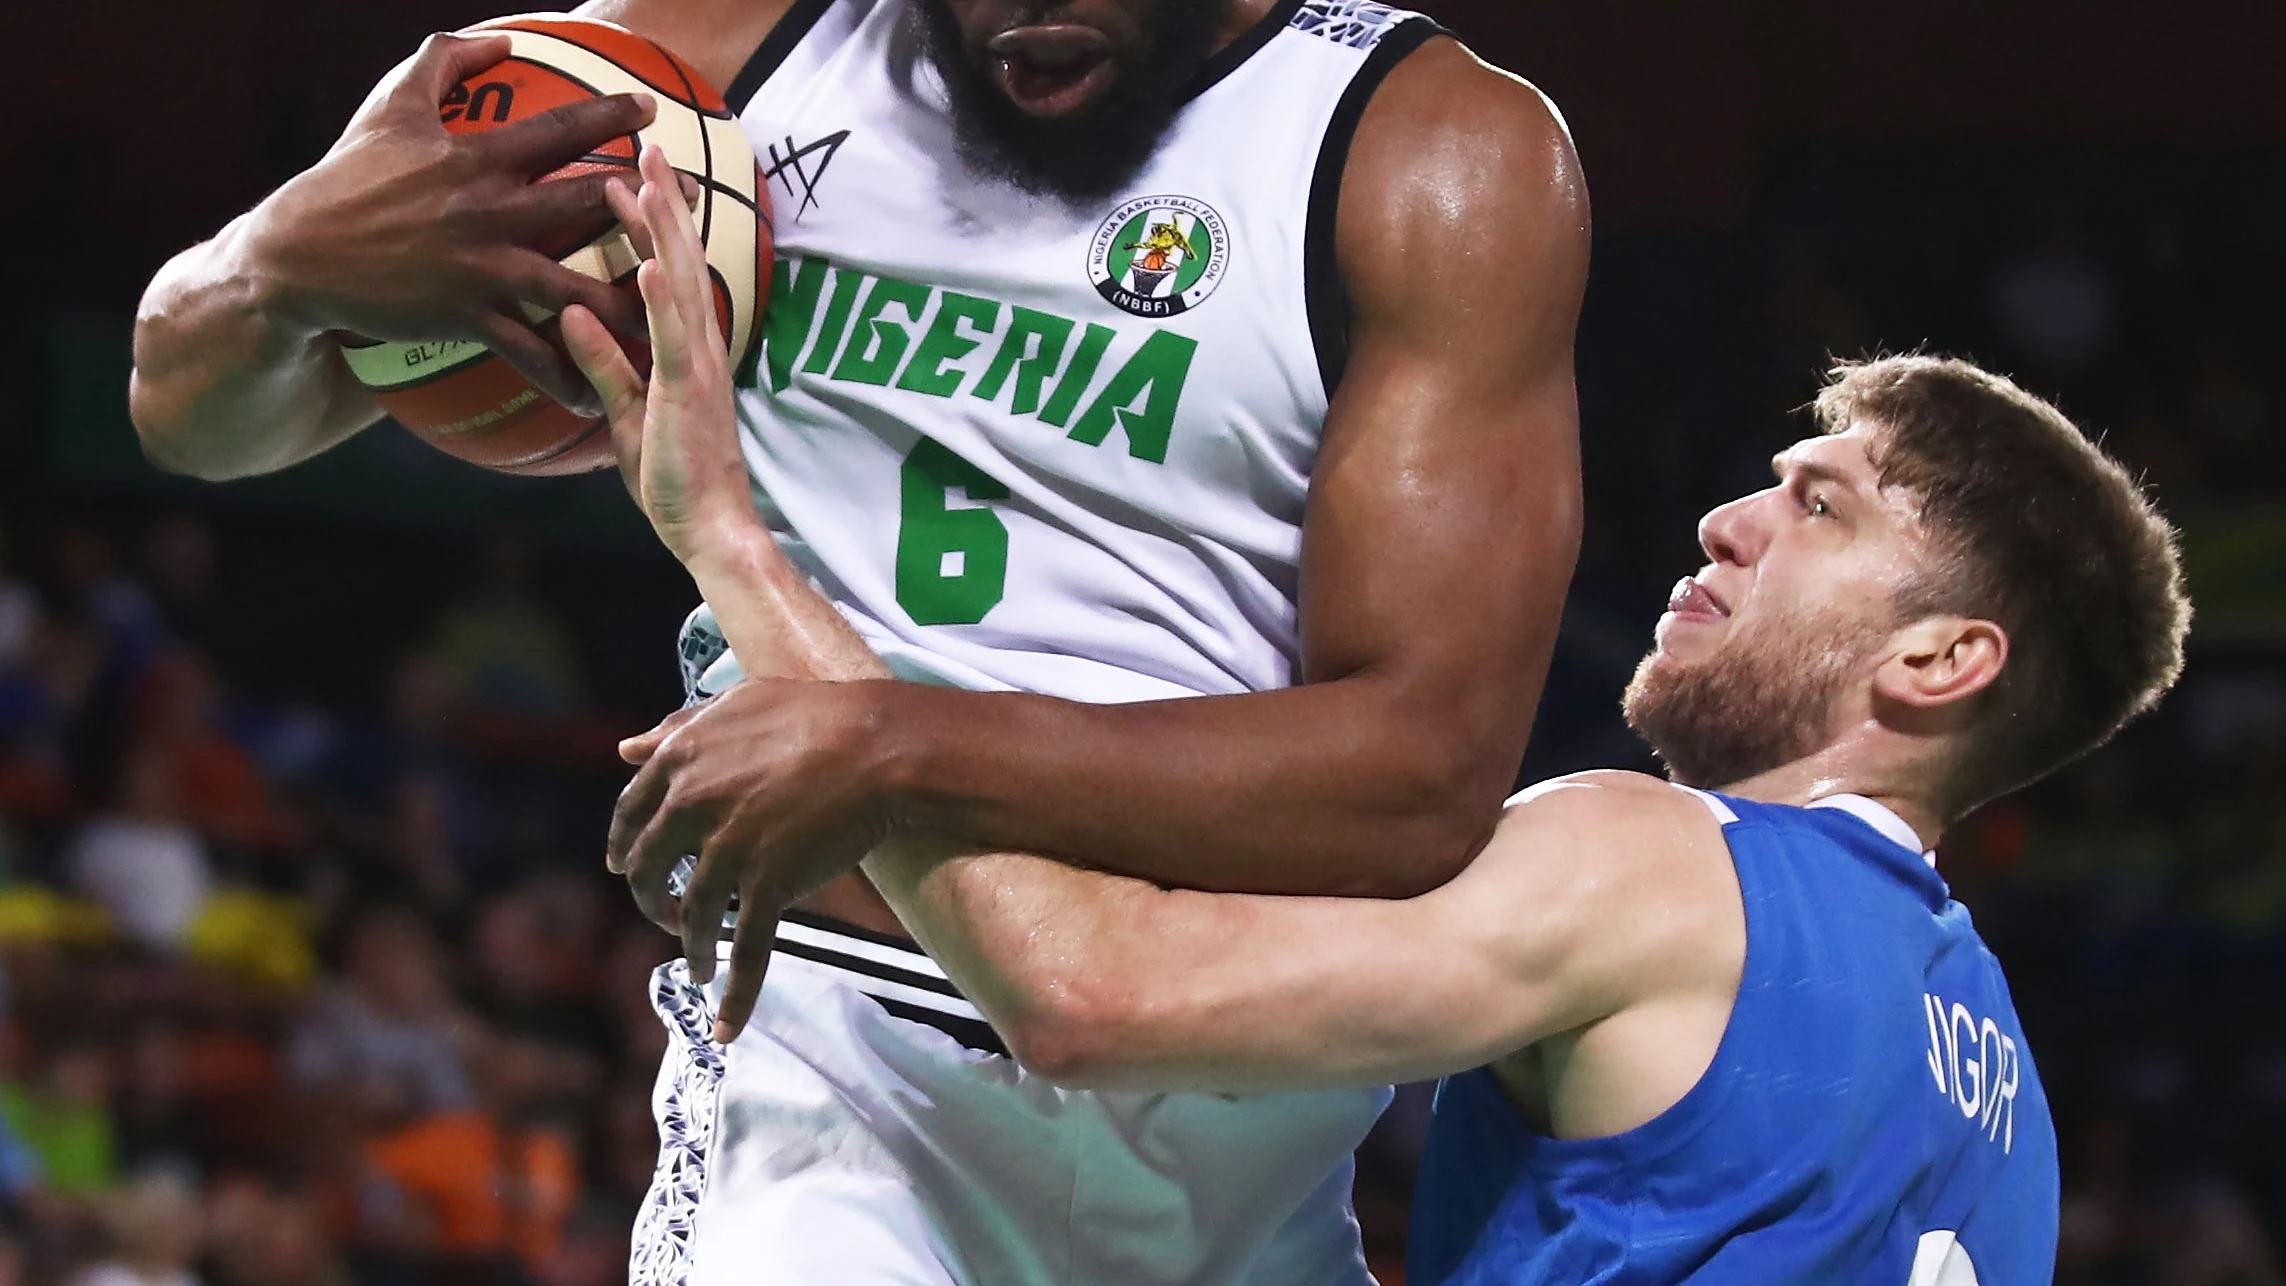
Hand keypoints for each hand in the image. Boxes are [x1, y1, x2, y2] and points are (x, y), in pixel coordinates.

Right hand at [248, 31, 652, 415]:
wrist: (298, 257)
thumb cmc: (347, 177)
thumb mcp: (390, 106)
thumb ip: (444, 62)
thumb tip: (500, 39)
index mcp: (476, 158)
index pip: (559, 130)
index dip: (609, 115)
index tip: (650, 108)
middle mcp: (489, 212)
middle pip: (587, 205)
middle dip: (649, 202)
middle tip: (698, 201)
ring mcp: (481, 268)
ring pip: (573, 287)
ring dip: (628, 303)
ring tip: (673, 314)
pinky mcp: (467, 317)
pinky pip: (530, 352)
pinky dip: (566, 375)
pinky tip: (600, 397)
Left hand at [563, 144, 757, 560]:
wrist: (710, 527)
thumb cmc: (673, 480)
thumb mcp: (624, 414)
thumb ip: (602, 365)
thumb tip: (572, 314)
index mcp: (685, 351)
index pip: (668, 274)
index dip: (653, 225)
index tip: (634, 179)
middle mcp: (698, 348)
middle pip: (679, 261)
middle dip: (662, 204)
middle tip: (645, 149)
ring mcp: (696, 366)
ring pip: (677, 284)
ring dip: (659, 231)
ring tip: (641, 182)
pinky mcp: (686, 392)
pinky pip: (670, 338)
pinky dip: (660, 298)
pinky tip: (646, 263)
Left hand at [610, 679, 897, 1041]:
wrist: (878, 746)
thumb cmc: (817, 713)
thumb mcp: (738, 703)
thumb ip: (677, 727)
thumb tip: (625, 748)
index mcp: (680, 761)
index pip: (631, 811)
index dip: (626, 844)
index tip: (626, 865)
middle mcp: (692, 806)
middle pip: (650, 868)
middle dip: (651, 899)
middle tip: (661, 913)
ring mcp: (728, 849)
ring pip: (693, 915)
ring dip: (691, 947)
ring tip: (698, 965)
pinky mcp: (767, 885)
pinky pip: (745, 951)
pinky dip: (735, 994)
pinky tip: (726, 1027)